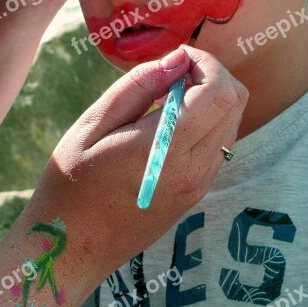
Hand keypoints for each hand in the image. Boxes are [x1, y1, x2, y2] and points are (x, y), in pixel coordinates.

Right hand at [30, 46, 247, 279]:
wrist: (72, 248)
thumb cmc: (71, 183)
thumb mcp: (93, 125)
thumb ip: (139, 86)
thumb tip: (178, 59)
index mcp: (167, 148)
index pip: (220, 91)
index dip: (206, 62)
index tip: (176, 58)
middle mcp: (195, 169)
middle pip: (236, 103)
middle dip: (212, 75)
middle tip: (172, 73)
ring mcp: (200, 185)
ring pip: (232, 123)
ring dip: (211, 98)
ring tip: (166, 99)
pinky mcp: (196, 194)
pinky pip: (220, 145)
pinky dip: (207, 121)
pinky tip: (169, 125)